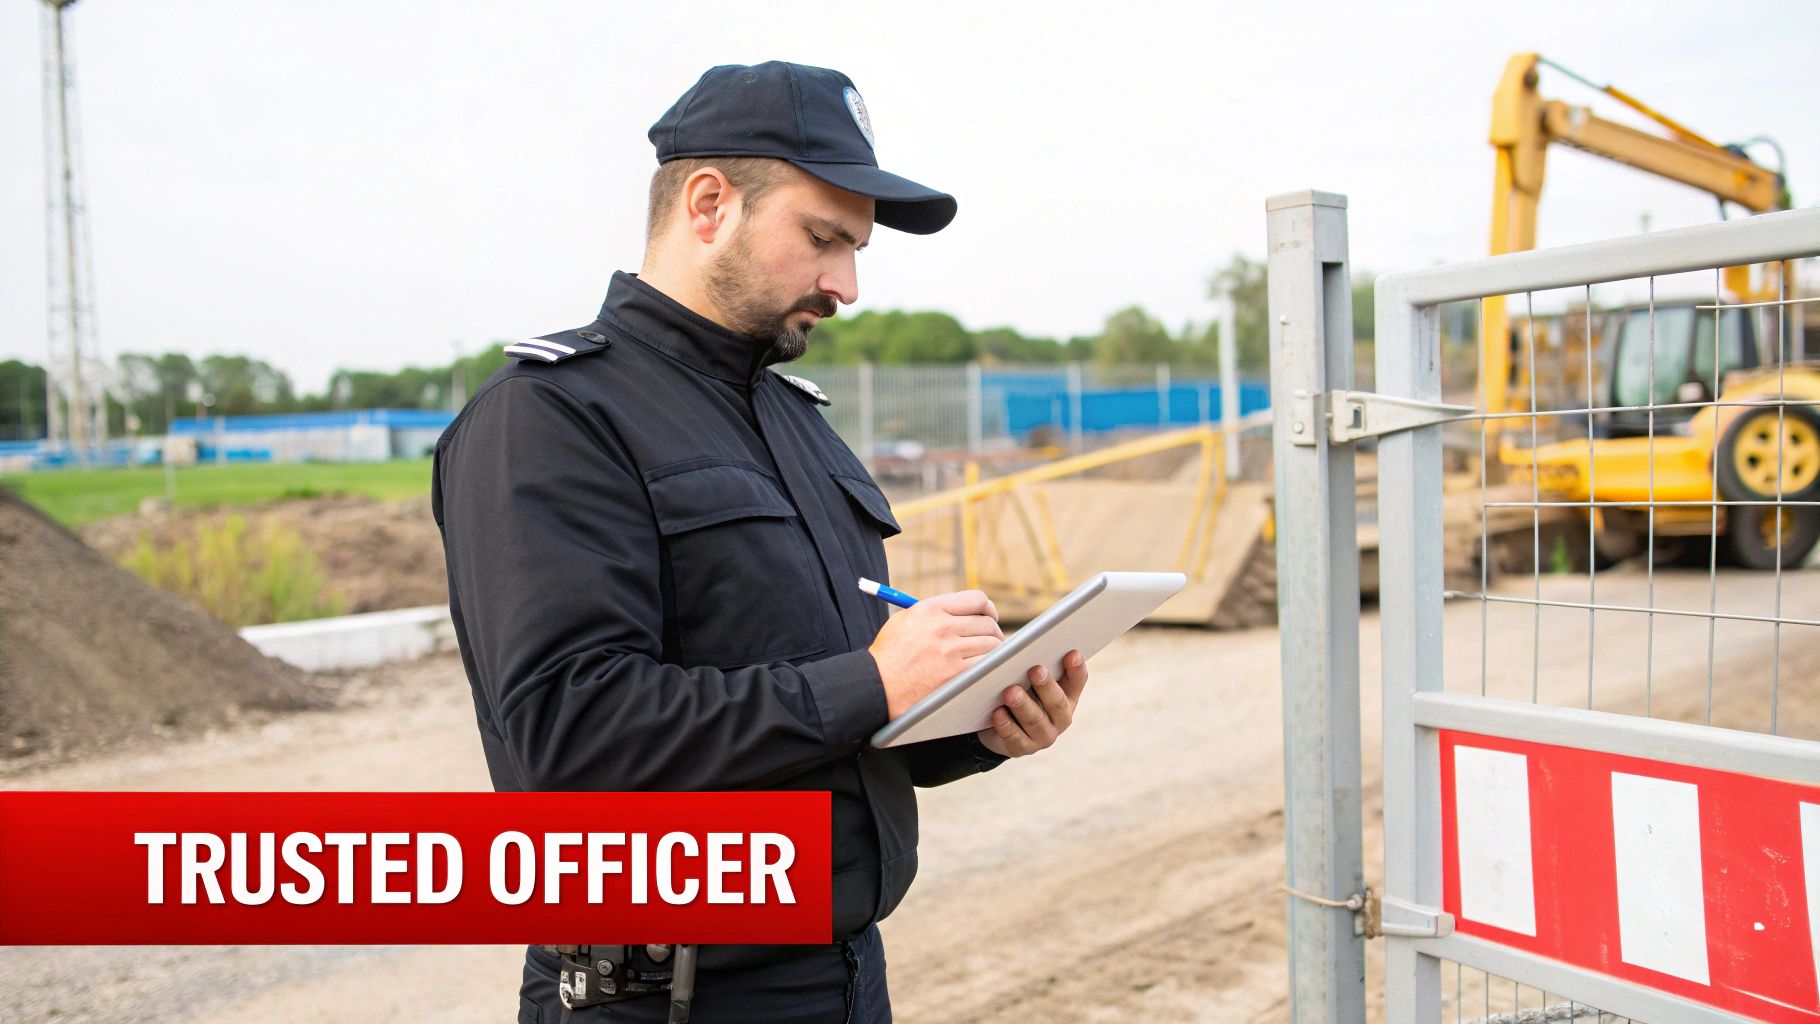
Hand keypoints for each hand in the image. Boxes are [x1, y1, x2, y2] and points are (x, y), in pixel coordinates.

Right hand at [869, 590, 1003, 719]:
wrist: (877, 686)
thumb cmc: (888, 655)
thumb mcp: (904, 620)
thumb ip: (933, 611)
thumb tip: (963, 611)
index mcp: (930, 609)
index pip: (976, 600)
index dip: (988, 608)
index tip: (989, 616)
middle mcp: (943, 627)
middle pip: (987, 623)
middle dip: (992, 631)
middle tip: (990, 640)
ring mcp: (951, 651)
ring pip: (992, 644)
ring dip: (993, 650)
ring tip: (988, 656)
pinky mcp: (956, 674)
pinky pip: (987, 664)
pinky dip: (990, 666)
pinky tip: (984, 670)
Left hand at [977, 650, 1086, 757]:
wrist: (1000, 727)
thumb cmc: (1020, 692)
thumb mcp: (1030, 680)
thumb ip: (1036, 666)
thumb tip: (1026, 648)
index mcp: (1067, 696)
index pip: (1077, 681)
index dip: (1076, 668)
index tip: (1072, 653)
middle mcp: (1060, 718)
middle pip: (1056, 702)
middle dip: (1046, 685)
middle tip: (1035, 669)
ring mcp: (1043, 736)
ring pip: (1035, 720)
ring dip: (1022, 705)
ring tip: (1010, 691)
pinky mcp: (1021, 749)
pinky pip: (1014, 737)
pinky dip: (1005, 724)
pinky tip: (997, 713)